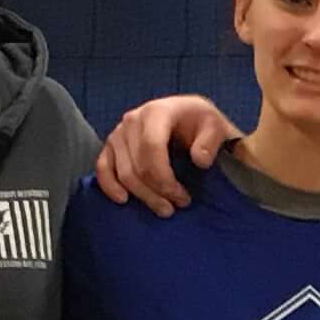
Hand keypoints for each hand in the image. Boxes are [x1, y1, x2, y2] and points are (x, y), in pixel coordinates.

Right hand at [96, 93, 242, 212]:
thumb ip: (210, 141)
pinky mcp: (111, 145)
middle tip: (176, 206)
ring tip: (163, 208)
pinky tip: (123, 199)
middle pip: (138, 165)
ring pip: (123, 172)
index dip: (165, 178)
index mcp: (157, 111)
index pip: (152, 149)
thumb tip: (200, 160)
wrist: (188, 117)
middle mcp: (133, 119)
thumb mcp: (215, 127)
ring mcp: (119, 132)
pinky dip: (110, 186)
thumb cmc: (201, 124)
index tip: (182, 197)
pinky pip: (103, 167)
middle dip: (157, 192)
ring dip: (142, 195)